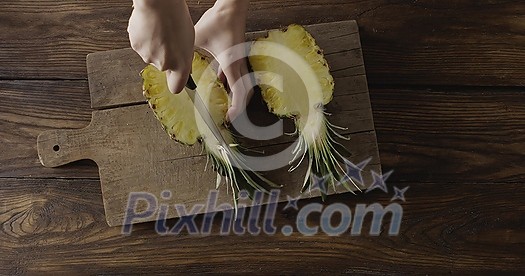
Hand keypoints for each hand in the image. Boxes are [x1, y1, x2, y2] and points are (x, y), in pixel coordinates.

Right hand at [128, 0, 194, 93]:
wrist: (158, 3)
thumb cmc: (175, 16)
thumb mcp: (188, 39)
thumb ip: (182, 56)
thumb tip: (178, 65)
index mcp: (180, 64)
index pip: (176, 87)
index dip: (175, 82)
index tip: (175, 79)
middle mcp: (163, 65)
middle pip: (162, 65)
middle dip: (164, 55)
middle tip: (168, 38)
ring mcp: (147, 56)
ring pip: (150, 54)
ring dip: (153, 45)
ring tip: (159, 29)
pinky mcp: (135, 47)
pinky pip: (140, 45)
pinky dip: (143, 38)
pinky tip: (149, 27)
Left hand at [195, 0, 249, 119]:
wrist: (231, 8)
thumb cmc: (218, 22)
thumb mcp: (198, 39)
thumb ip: (188, 52)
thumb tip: (176, 63)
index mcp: (232, 64)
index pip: (239, 92)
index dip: (236, 107)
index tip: (229, 117)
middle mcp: (238, 65)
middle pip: (245, 92)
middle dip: (238, 106)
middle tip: (228, 116)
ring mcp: (239, 60)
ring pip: (242, 84)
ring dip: (235, 95)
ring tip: (225, 105)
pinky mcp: (237, 55)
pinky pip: (236, 74)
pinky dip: (230, 83)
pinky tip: (220, 83)